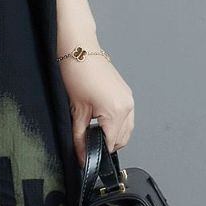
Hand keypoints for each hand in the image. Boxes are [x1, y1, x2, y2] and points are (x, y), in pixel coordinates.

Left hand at [59, 50, 134, 165]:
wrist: (79, 50)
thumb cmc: (76, 74)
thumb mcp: (76, 111)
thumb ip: (80, 137)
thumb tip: (81, 156)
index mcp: (117, 111)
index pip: (111, 144)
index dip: (98, 152)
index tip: (86, 156)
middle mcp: (127, 106)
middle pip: (122, 139)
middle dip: (106, 144)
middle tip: (87, 142)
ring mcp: (128, 99)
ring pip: (126, 129)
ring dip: (112, 134)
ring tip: (93, 129)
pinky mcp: (126, 93)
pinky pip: (126, 116)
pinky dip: (116, 123)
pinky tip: (100, 119)